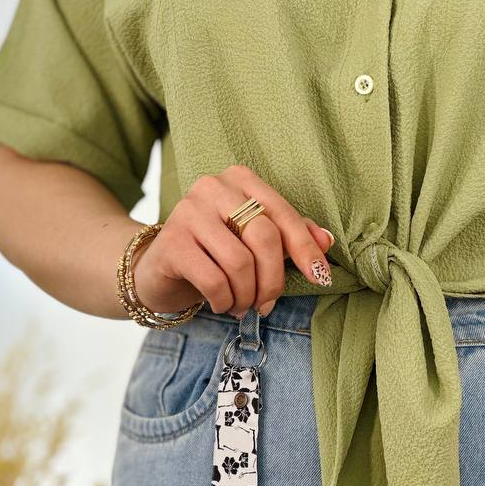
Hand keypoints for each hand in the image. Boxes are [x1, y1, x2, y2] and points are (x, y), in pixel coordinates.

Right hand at [131, 164, 334, 317]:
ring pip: (240, 263)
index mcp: (239, 180)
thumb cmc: (215, 253)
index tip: (320, 278)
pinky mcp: (171, 242)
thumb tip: (326, 241)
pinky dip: (224, 301)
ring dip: (246, 296)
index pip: (282, 214)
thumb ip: (290, 236)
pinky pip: (214, 280)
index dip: (305, 249)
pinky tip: (221, 304)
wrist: (159, 269)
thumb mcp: (255, 242)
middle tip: (266, 304)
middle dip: (273, 280)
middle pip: (264, 238)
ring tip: (241, 305)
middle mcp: (212, 187)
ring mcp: (188, 212)